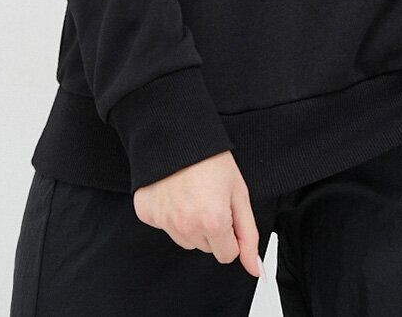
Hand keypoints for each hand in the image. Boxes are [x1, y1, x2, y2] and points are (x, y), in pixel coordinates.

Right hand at [132, 150, 264, 280]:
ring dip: (191, 223)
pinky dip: (169, 212)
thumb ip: (248, 235)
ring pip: (185, 239)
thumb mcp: (239, 193)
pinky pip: (164, 226)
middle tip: (209, 196)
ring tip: (192, 192)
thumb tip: (255, 270)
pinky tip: (173, 191)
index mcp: (213, 222)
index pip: (227, 254)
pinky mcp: (146, 213)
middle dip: (211, 227)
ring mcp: (164, 222)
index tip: (226, 209)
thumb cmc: (211, 159)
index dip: (230, 232)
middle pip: (206, 247)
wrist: (178, 133)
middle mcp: (186, 227)